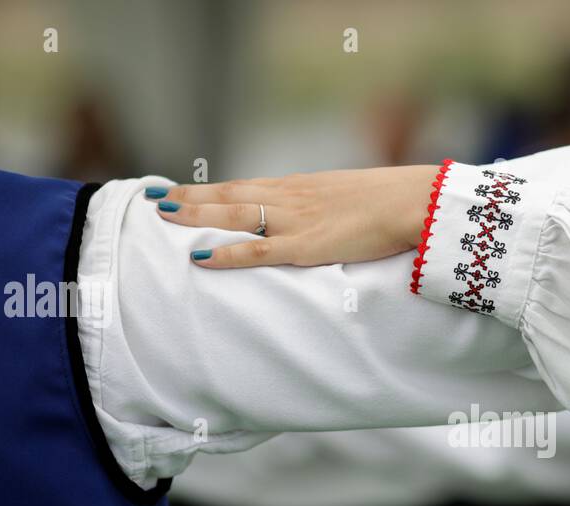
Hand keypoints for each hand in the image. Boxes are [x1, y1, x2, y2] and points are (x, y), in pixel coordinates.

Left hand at [147, 165, 438, 267]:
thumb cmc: (395, 203)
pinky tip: (199, 256)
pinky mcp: (305, 246)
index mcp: (303, 187)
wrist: (414, 203)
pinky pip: (256, 250)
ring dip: (196, 214)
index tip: (183, 188)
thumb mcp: (353, 199)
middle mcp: (291, 198)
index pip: (246, 185)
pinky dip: (225, 253)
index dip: (212, 188)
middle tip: (155, 196)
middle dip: (191, 196)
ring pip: (233, 214)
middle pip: (230, 194)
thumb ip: (330, 208)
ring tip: (163, 215)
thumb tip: (325, 220)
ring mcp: (295, 221)